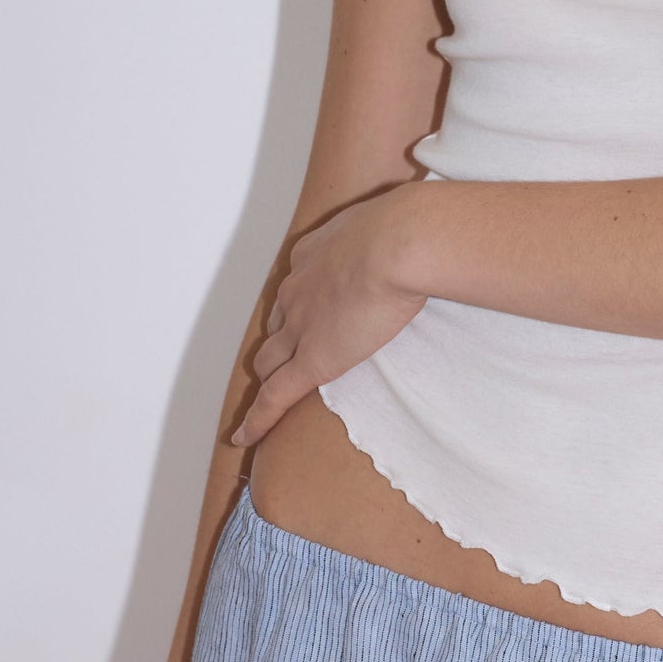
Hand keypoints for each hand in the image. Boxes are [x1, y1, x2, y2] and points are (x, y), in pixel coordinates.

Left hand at [229, 184, 431, 447]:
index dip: (297, 306)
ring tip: (264, 398)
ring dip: (266, 377)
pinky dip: (257, 419)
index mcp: (313, 256)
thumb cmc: (405, 228)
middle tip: (282, 359)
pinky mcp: (311, 362)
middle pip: (275, 325)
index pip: (296, 288)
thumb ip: (394, 238)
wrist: (397, 244)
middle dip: (276, 342)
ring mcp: (300, 328)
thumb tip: (419, 239)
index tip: (305, 313)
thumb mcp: (392, 224)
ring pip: (269, 360)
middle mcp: (297, 291)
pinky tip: (243, 436)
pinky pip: (274, 397)